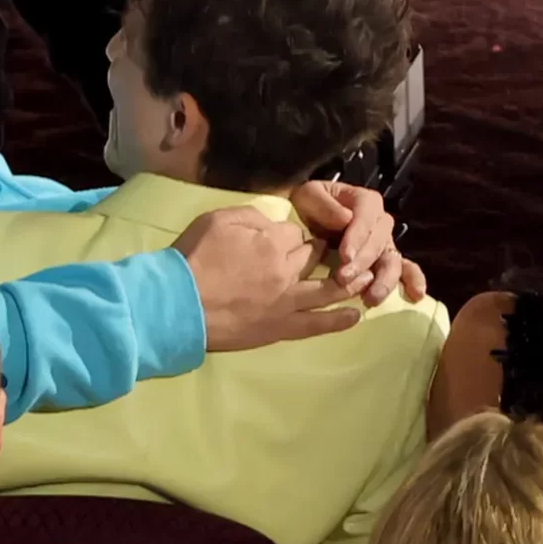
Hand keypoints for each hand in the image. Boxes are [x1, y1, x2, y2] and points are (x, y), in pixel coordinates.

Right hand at [175, 207, 362, 351]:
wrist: (177, 304)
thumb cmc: (192, 260)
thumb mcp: (216, 220)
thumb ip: (250, 216)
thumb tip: (272, 222)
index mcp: (271, 241)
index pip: (294, 233)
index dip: (290, 234)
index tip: (283, 237)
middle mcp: (286, 270)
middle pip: (313, 257)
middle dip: (320, 252)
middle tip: (326, 251)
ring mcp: (286, 302)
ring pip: (327, 288)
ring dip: (349, 280)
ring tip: (365, 277)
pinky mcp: (279, 327)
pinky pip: (316, 325)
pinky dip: (337, 320)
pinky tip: (355, 315)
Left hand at [289, 181, 423, 306]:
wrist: (304, 221)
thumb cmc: (307, 206)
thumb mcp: (307, 195)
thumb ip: (323, 204)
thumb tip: (345, 219)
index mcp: (365, 201)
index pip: (366, 217)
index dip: (357, 236)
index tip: (344, 255)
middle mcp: (380, 221)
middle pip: (379, 241)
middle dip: (363, 262)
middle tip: (344, 278)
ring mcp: (385, 243)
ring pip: (393, 260)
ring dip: (384, 279)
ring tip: (371, 297)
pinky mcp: (385, 261)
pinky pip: (404, 270)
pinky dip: (412, 281)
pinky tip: (416, 295)